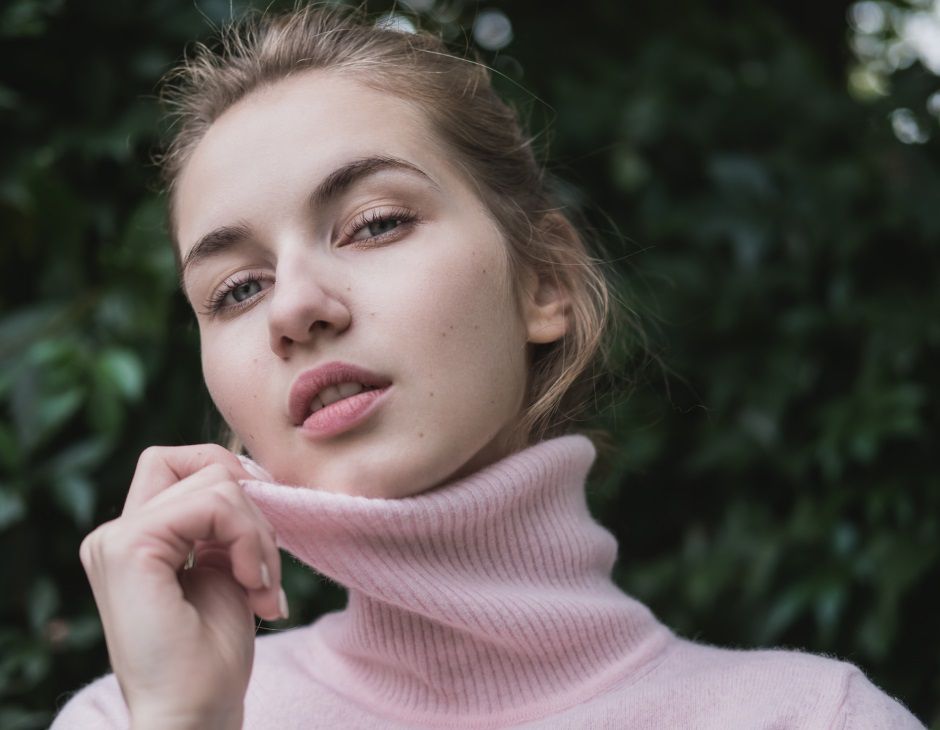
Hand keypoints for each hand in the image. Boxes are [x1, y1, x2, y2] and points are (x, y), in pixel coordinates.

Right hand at [79, 444, 285, 728]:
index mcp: (135, 539)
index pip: (181, 464)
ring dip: (259, 534)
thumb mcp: (224, 569)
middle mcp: (116, 533)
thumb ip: (223, 523)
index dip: (231, 480)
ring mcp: (117, 539)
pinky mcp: (130, 547)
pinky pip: (213, 503)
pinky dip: (250, 540)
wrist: (195, 714)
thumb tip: (250, 472)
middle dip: (252, 505)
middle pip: (200, 463)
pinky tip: (252, 587)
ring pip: (217, 481)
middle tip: (265, 566)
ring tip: (261, 587)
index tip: (262, 532)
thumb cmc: (212, 656)